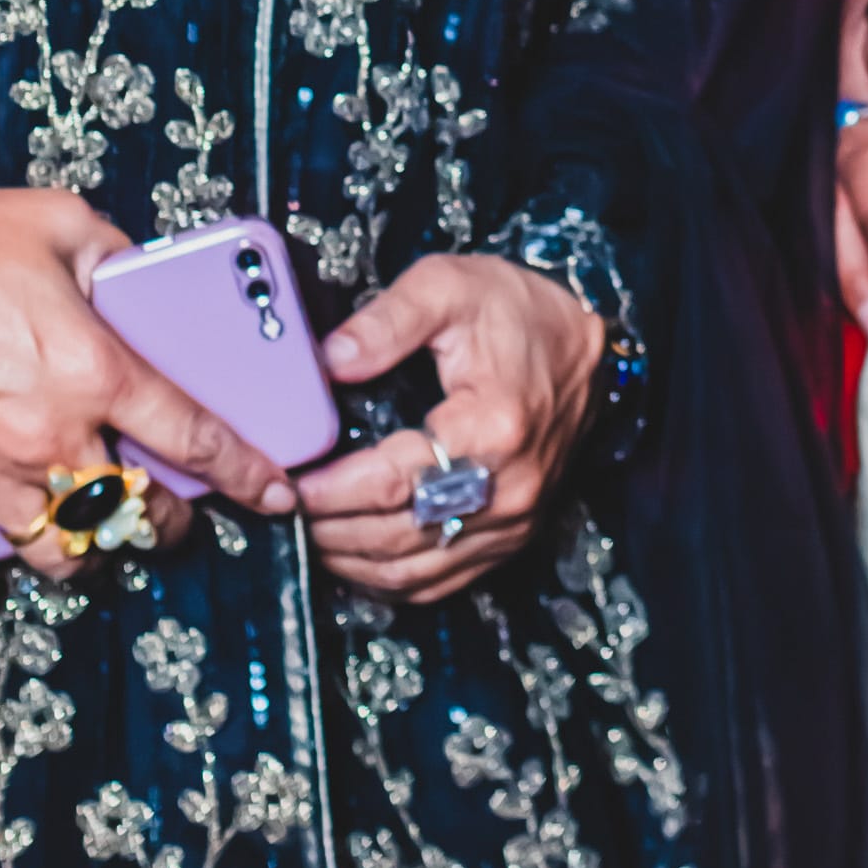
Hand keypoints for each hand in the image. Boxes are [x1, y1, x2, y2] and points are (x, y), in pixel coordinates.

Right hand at [0, 189, 303, 599]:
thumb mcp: (62, 222)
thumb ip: (117, 255)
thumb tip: (141, 278)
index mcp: (94, 370)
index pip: (192, 437)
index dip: (244, 474)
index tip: (272, 494)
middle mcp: (47, 434)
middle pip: (130, 513)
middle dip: (164, 522)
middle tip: (169, 513)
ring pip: (57, 553)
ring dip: (86, 555)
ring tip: (93, 537)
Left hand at [298, 252, 606, 599]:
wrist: (583, 345)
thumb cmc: (518, 312)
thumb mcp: (450, 287)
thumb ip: (385, 321)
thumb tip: (326, 361)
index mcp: (493, 427)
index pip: (395, 481)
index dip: (333, 490)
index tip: (291, 482)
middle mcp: (508, 487)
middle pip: (399, 533)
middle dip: (331, 528)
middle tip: (284, 507)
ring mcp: (514, 519)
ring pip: (416, 567)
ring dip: (353, 560)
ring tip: (310, 532)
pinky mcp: (513, 534)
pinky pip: (442, 580)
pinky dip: (390, 578)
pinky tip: (355, 558)